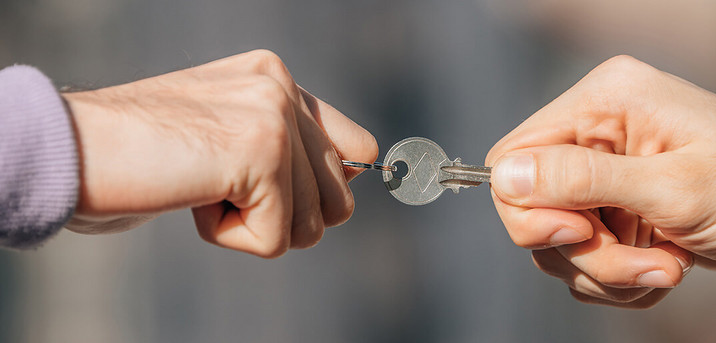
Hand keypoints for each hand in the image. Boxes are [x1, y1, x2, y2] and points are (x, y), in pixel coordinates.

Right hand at [62, 50, 377, 257]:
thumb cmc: (139, 156)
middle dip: (281, 216)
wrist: (71, 150)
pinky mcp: (263, 151)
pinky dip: (230, 237)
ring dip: (251, 226)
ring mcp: (275, 115)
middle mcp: (282, 88)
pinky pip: (277, 239)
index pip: (358, 147)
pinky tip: (191, 197)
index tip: (277, 192)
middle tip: (220, 188)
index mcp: (275, 79)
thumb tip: (352, 188)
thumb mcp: (223, 140)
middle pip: (339, 200)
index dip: (327, 188)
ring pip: (311, 225)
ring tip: (199, 186)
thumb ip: (286, 149)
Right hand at [486, 55, 715, 307]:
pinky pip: (586, 258)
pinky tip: (664, 267)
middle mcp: (599, 133)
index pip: (516, 157)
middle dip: (584, 250)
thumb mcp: (675, 188)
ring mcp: (609, 173)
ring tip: (665, 268)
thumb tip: (506, 175)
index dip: (530, 206)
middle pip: (533, 206)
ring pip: (559, 241)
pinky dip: (620, 278)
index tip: (579, 235)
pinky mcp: (619, 207)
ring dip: (608, 271)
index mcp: (606, 102)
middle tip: (641, 263)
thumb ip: (583, 181)